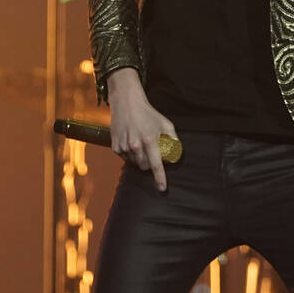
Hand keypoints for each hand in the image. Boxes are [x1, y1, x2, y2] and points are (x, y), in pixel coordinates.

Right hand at [106, 68, 177, 191]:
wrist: (127, 103)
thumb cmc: (148, 113)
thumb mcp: (165, 123)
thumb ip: (173, 138)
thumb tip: (177, 151)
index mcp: (149, 140)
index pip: (156, 164)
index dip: (160, 178)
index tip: (162, 188)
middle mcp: (135, 145)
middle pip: (145, 167)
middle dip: (150, 165)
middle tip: (152, 153)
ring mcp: (124, 147)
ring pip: (135, 163)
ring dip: (140, 160)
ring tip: (141, 145)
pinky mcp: (116, 147)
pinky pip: (126, 158)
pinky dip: (131, 155)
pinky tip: (132, 143)